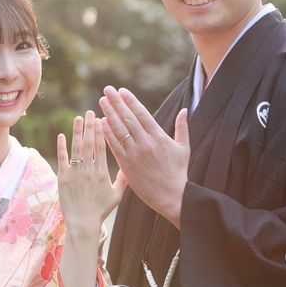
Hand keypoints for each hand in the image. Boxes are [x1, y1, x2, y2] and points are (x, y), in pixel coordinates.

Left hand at [57, 110, 126, 238]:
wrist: (83, 223)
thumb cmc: (100, 210)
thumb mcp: (116, 195)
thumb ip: (123, 180)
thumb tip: (131, 168)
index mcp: (102, 172)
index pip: (102, 147)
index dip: (101, 132)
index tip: (101, 119)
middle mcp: (89, 170)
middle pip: (89, 143)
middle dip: (89, 126)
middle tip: (89, 112)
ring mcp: (75, 173)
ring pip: (76, 148)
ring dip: (77, 132)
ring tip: (78, 118)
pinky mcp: (63, 178)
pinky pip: (62, 159)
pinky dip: (62, 147)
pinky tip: (62, 135)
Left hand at [99, 86, 188, 227]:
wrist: (171, 196)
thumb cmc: (178, 172)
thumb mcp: (184, 148)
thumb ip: (182, 128)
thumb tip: (185, 109)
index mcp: (159, 137)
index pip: (142, 114)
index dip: (130, 101)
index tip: (122, 90)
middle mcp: (145, 143)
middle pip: (127, 118)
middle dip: (116, 103)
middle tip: (106, 90)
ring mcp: (135, 154)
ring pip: (119, 130)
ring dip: (109, 114)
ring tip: (101, 102)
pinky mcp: (127, 166)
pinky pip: (114, 147)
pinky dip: (107, 134)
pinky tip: (100, 123)